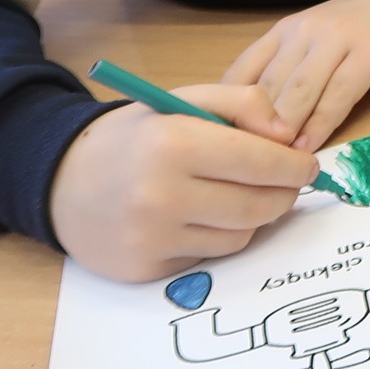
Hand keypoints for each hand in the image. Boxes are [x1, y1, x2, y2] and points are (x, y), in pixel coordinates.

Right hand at [49, 84, 320, 282]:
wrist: (61, 181)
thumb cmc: (134, 136)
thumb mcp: (184, 99)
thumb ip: (244, 103)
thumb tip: (288, 136)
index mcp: (173, 143)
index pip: (263, 163)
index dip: (296, 166)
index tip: (307, 165)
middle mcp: (161, 195)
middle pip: (259, 206)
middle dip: (284, 194)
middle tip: (286, 183)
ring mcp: (151, 238)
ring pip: (240, 236)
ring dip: (253, 217)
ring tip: (237, 195)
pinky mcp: (145, 269)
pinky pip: (209, 257)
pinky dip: (218, 237)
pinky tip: (201, 217)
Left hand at [221, 0, 369, 152]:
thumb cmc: (366, 28)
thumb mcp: (317, 45)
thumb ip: (289, 74)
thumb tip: (256, 123)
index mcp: (285, 31)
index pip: (241, 72)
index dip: (228, 110)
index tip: (221, 145)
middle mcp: (304, 32)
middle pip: (268, 86)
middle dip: (253, 128)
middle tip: (241, 165)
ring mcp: (337, 39)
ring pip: (299, 91)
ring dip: (284, 130)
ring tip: (273, 163)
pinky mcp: (369, 52)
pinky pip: (338, 94)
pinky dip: (321, 124)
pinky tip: (311, 147)